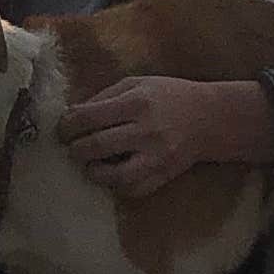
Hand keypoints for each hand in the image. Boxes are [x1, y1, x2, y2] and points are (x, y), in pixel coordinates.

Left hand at [59, 72, 273, 199]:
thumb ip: (104, 96)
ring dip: (92, 171)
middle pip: (95, 146)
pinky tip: (113, 174)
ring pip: (111, 175)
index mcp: (136, 102)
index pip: (88, 117)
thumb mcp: (137, 83)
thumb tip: (72, 115)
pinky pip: (131, 189)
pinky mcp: (163, 175)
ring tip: (90, 164)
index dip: (67, 126)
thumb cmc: (169, 96)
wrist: (211, 117)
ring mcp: (155, 157)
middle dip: (75, 149)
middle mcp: (145, 131)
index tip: (62, 129)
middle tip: (73, 147)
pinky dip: (116, 185)